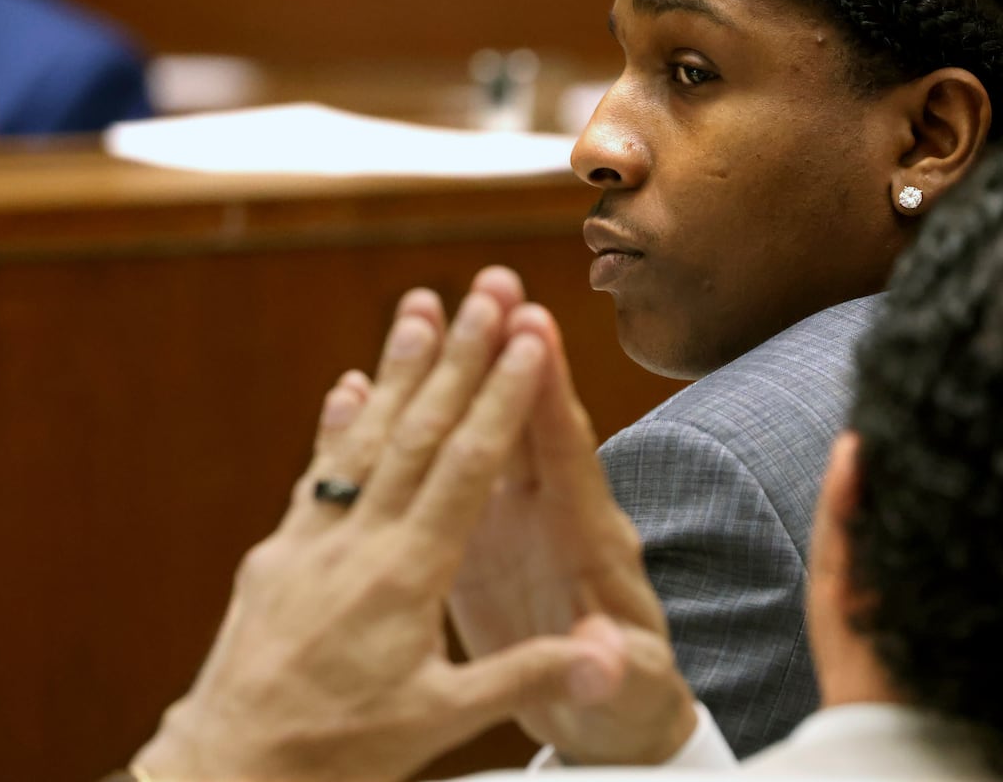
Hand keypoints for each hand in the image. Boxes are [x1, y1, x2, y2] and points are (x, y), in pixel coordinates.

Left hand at [134, 280, 626, 781]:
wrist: (227, 774)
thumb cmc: (340, 755)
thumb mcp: (441, 720)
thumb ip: (528, 673)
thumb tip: (610, 657)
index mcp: (407, 578)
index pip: (465, 467)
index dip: (500, 397)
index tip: (526, 337)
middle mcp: (356, 545)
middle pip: (418, 432)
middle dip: (459, 355)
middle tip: (487, 290)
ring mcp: (309, 543)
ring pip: (365, 438)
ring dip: (398, 368)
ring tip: (420, 305)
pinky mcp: (275, 555)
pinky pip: (316, 475)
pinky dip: (338, 424)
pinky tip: (349, 385)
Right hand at [448, 282, 697, 765]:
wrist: (609, 721)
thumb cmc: (626, 707)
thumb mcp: (628, 696)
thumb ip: (617, 673)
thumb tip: (609, 661)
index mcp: (589, 542)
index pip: (569, 455)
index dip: (550, 395)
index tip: (538, 329)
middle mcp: (555, 514)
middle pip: (529, 420)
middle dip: (510, 353)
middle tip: (492, 282)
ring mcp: (517, 520)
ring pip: (485, 430)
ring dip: (462, 370)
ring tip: (430, 308)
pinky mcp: (483, 538)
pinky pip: (451, 467)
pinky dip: (418, 427)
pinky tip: (375, 389)